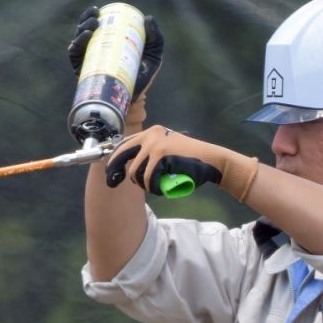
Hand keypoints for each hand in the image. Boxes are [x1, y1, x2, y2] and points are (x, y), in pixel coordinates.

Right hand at [67, 6, 164, 98]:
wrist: (136, 97)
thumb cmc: (143, 74)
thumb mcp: (153, 54)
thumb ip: (155, 37)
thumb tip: (148, 18)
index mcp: (106, 42)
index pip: (94, 25)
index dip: (91, 15)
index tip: (98, 10)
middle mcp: (94, 51)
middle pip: (83, 31)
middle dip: (85, 20)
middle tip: (96, 18)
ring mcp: (88, 62)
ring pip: (77, 42)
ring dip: (82, 31)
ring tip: (93, 27)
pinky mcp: (83, 73)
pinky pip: (75, 57)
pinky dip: (76, 47)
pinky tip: (82, 40)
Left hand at [105, 126, 258, 201]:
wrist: (212, 161)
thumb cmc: (191, 162)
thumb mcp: (168, 152)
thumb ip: (152, 155)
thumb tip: (131, 168)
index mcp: (152, 132)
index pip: (125, 144)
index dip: (114, 159)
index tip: (111, 173)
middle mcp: (151, 134)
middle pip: (122, 154)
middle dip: (114, 170)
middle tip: (111, 183)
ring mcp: (155, 143)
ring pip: (136, 171)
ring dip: (143, 184)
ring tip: (155, 188)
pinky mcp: (161, 155)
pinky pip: (148, 177)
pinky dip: (153, 188)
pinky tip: (162, 190)